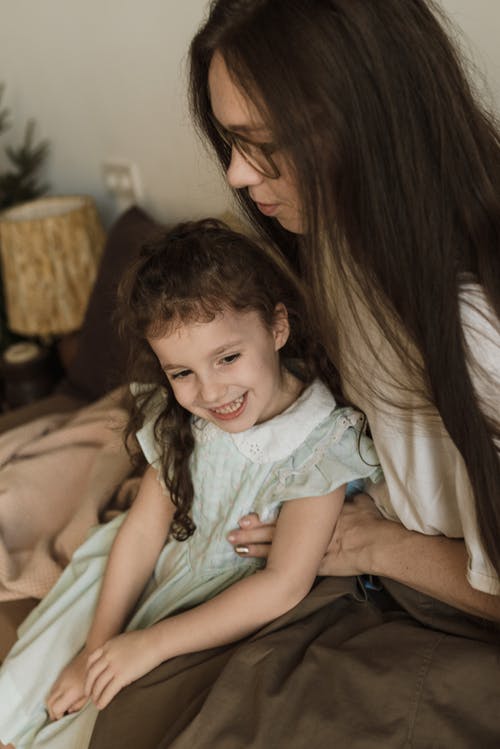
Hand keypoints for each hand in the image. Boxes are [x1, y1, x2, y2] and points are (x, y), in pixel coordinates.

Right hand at [46, 649, 88, 720]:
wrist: (92, 653)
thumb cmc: (95, 675)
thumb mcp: (90, 693)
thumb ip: (78, 704)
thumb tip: (69, 710)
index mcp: (70, 692)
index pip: (56, 708)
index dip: (58, 716)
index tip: (63, 717)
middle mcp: (62, 686)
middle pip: (49, 703)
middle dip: (52, 712)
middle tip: (59, 715)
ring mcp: (60, 679)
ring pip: (49, 695)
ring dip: (52, 704)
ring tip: (61, 707)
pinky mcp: (61, 674)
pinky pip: (52, 688)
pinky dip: (54, 695)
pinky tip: (62, 697)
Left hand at [85, 630, 160, 709]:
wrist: (156, 641)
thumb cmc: (147, 639)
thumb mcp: (126, 639)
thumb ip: (117, 648)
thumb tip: (117, 657)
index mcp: (108, 645)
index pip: (91, 660)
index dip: (88, 672)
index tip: (89, 679)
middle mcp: (108, 655)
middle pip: (92, 674)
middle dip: (88, 686)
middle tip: (88, 695)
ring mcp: (114, 666)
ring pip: (98, 684)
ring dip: (95, 696)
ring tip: (96, 703)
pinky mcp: (122, 676)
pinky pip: (108, 691)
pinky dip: (103, 700)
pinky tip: (102, 706)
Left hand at [228, 495, 389, 576]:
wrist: (374, 544)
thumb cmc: (366, 522)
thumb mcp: (358, 504)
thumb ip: (348, 498)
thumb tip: (351, 489)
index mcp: (310, 515)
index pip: (279, 516)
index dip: (261, 518)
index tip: (245, 517)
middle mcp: (304, 531)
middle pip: (272, 530)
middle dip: (250, 531)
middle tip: (232, 529)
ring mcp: (306, 550)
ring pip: (273, 547)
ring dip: (252, 545)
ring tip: (233, 544)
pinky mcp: (311, 566)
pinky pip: (285, 565)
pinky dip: (268, 563)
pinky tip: (254, 563)